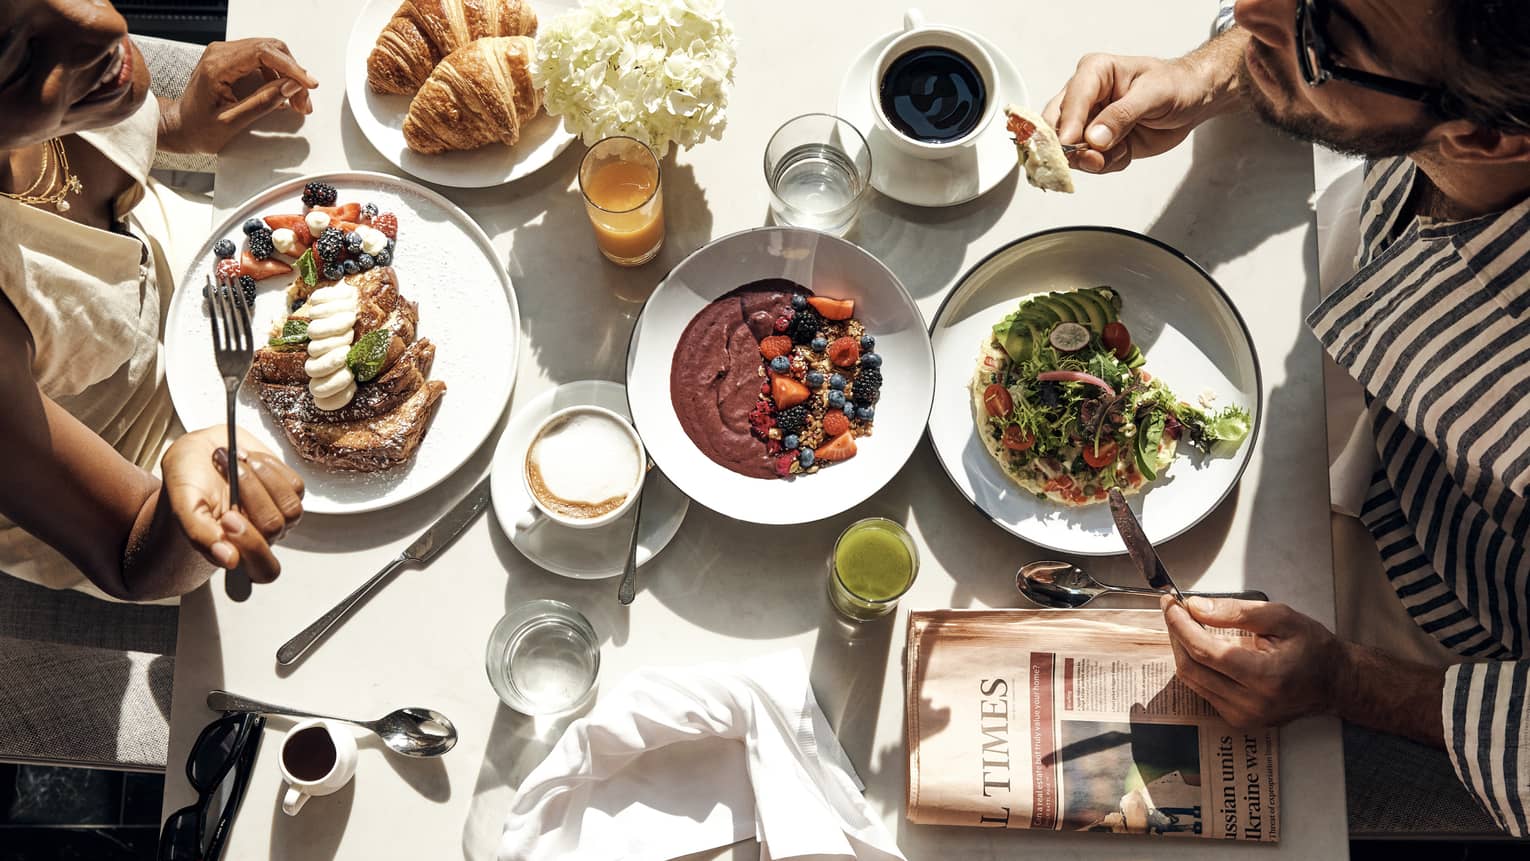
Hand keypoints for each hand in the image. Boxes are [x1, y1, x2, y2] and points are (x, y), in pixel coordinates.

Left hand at [159, 38, 317, 153]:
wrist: (181, 126)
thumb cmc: (198, 128)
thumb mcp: (232, 122)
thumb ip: (263, 102)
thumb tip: (290, 87)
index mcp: (217, 66)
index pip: (263, 53)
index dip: (291, 67)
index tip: (308, 84)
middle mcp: (221, 53)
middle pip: (271, 49)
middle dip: (293, 74)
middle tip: (303, 101)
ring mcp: (226, 53)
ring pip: (270, 53)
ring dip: (288, 75)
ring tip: (297, 102)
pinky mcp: (232, 59)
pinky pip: (263, 60)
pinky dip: (279, 76)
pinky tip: (283, 95)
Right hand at [161, 426, 304, 583]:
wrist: (199, 452)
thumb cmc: (188, 480)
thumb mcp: (184, 506)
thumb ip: (201, 534)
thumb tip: (229, 560)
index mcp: (235, 550)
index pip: (263, 569)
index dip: (253, 547)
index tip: (228, 517)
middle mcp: (260, 536)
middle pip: (274, 528)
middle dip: (250, 494)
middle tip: (227, 472)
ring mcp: (278, 514)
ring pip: (289, 507)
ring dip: (262, 478)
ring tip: (237, 462)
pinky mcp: (290, 492)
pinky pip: (295, 486)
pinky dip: (272, 469)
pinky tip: (250, 461)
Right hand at [1042, 53, 1219, 173]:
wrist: (1191, 101)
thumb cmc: (1175, 86)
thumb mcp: (1154, 94)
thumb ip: (1122, 115)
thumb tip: (1094, 138)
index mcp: (1094, 72)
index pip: (1072, 100)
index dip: (1068, 125)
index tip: (1068, 145)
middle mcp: (1083, 96)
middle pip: (1056, 127)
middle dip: (1073, 148)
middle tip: (1094, 160)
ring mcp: (1086, 122)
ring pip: (1069, 149)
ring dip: (1092, 160)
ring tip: (1120, 153)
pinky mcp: (1094, 143)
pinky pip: (1087, 163)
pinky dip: (1106, 164)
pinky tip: (1124, 152)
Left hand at [1161, 595, 1342, 727]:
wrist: (1335, 683)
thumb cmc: (1314, 649)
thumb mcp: (1282, 618)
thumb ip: (1236, 612)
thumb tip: (1196, 607)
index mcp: (1266, 676)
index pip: (1205, 651)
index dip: (1181, 625)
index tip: (1171, 604)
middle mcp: (1252, 703)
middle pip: (1191, 668)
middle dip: (1176, 635)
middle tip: (1174, 611)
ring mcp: (1244, 717)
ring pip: (1192, 681)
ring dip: (1182, 650)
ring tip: (1186, 625)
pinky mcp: (1239, 721)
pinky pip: (1203, 691)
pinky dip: (1196, 667)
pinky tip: (1202, 648)